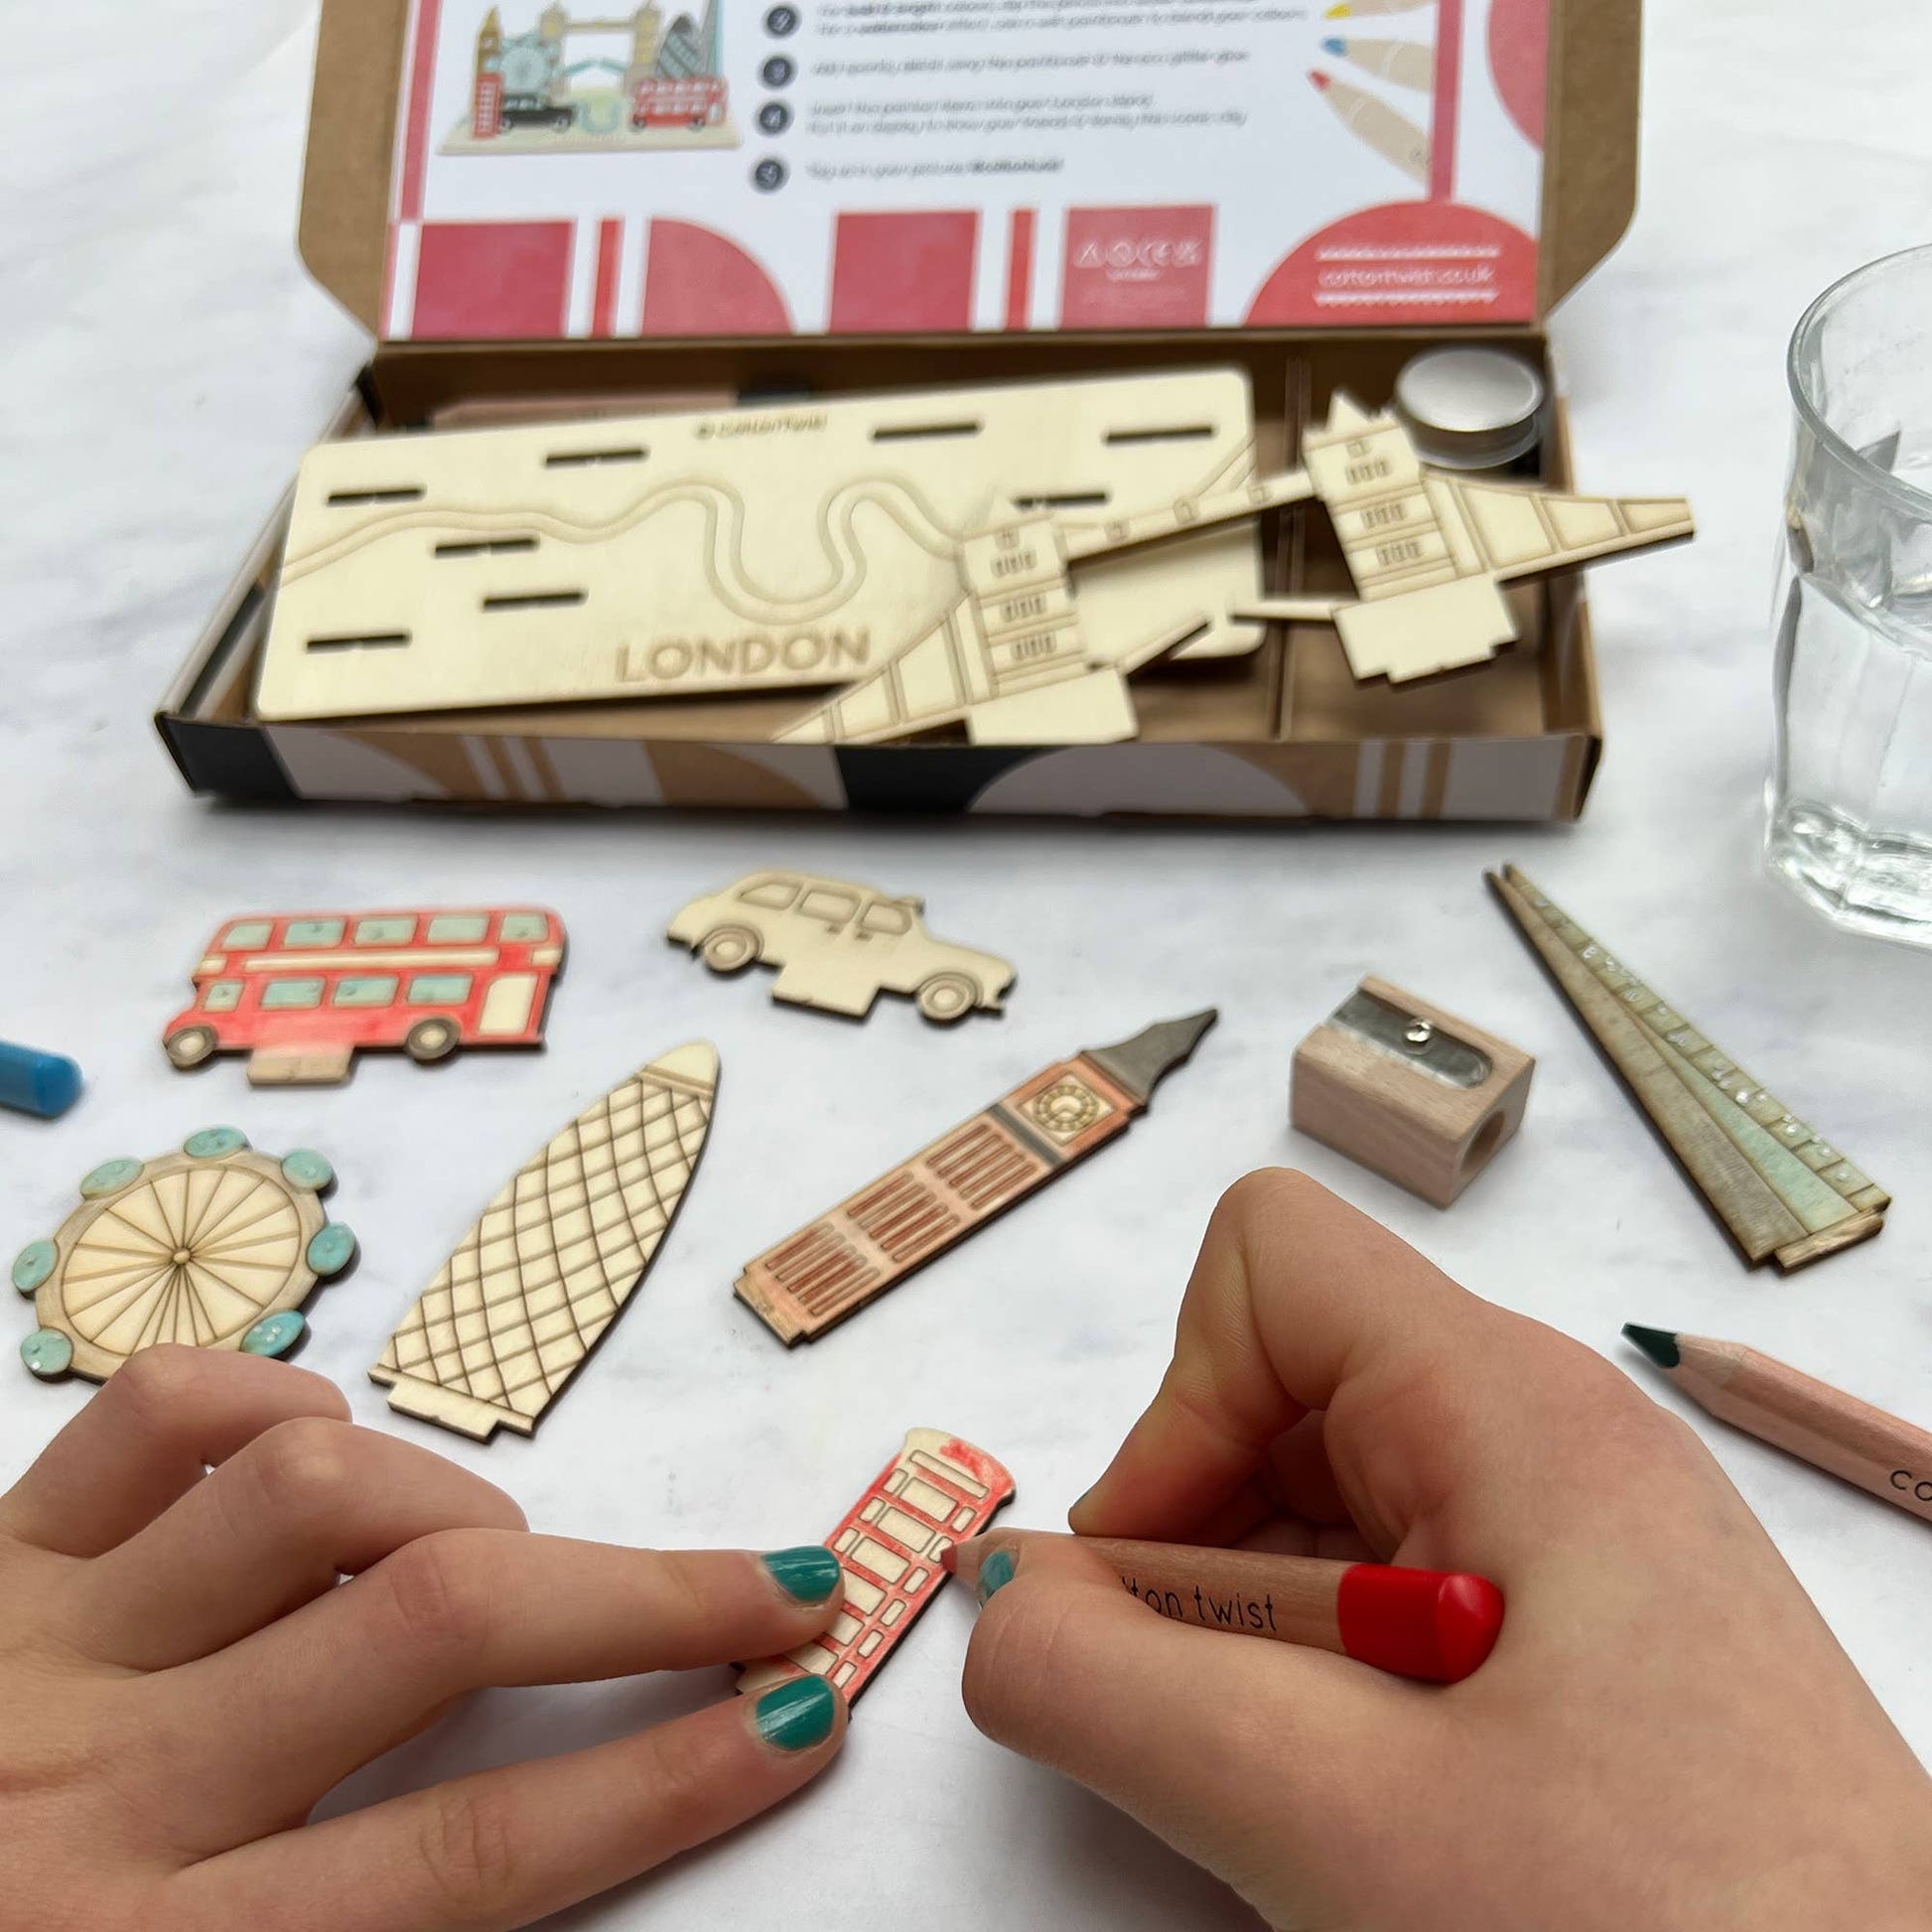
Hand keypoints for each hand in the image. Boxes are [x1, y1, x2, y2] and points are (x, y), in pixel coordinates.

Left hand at [0, 1347, 846, 1930]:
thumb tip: (542, 1823)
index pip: (478, 1854)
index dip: (668, 1777)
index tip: (801, 1708)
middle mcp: (97, 1789)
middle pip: (441, 1630)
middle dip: (653, 1600)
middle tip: (774, 1584)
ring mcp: (28, 1646)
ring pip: (322, 1492)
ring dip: (461, 1508)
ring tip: (483, 1559)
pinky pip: (172, 1410)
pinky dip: (292, 1418)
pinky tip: (319, 1480)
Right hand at [959, 1170, 1931, 1930]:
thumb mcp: (1333, 1818)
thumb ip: (1107, 1688)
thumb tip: (997, 1606)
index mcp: (1513, 1409)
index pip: (1269, 1261)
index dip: (1176, 1405)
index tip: (1169, 1589)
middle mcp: (1556, 1440)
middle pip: (1290, 1391)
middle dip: (1206, 1553)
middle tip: (1231, 1734)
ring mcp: (1588, 1546)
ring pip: (1337, 1512)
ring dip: (1270, 1645)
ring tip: (1327, 1803)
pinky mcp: (1605, 1645)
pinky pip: (1409, 1605)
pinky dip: (1345, 1695)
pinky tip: (1390, 1823)